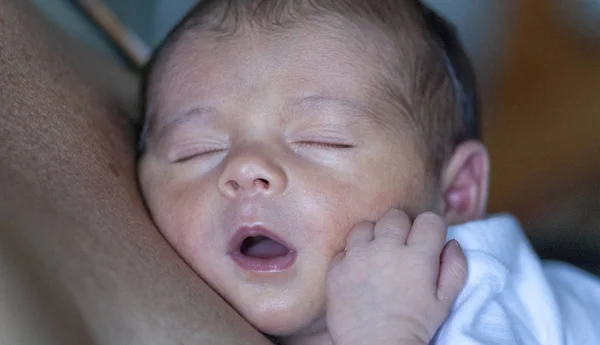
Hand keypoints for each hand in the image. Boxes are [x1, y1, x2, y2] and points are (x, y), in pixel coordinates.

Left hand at [326, 210, 466, 344]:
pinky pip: (344, 248)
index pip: (429, 220)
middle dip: (402, 228)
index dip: (431, 230)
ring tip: (376, 256)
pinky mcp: (336, 268)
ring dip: (373, 237)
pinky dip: (351, 256)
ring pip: (366, 226)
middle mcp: (387, 249)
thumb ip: (455, 267)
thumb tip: (451, 243)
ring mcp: (358, 257)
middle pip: (395, 216)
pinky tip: (358, 271)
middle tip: (401, 248)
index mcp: (418, 256)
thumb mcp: (444, 302)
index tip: (427, 242)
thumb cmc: (415, 326)